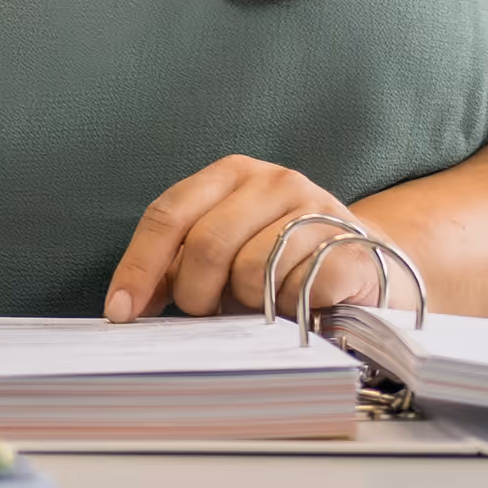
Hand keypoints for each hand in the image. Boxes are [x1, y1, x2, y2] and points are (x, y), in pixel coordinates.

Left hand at [105, 157, 402, 318]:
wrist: (366, 267)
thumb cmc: (280, 264)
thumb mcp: (223, 254)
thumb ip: (177, 267)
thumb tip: (126, 304)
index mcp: (230, 175)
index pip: (168, 215)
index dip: (139, 266)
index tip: (121, 311)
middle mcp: (273, 180)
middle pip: (206, 244)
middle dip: (195, 293)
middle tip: (206, 312)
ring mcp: (317, 208)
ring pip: (251, 269)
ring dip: (247, 302)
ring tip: (262, 303)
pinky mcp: (350, 244)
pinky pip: (296, 289)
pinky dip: (287, 309)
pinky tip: (298, 304)